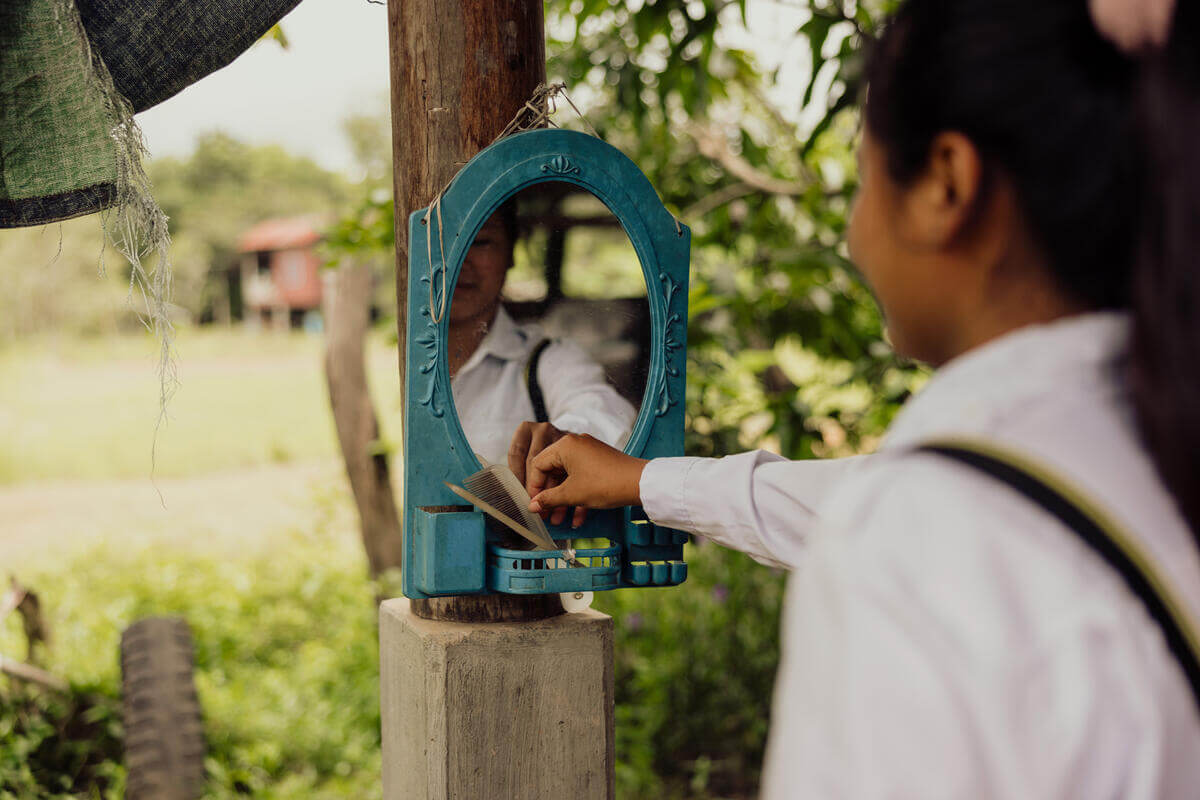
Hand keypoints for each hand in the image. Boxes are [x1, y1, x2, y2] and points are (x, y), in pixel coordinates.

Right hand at [527, 433, 647, 518]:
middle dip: (549, 497)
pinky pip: (582, 479)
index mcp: (565, 446)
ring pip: (568, 478)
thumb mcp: (572, 494)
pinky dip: (578, 496)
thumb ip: (548, 499)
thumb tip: (533, 505)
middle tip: (545, 514)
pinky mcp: (599, 463)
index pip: (538, 464)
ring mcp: (589, 453)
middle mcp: (576, 445)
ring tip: (559, 521)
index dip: (534, 487)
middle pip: (553, 472)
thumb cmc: (606, 484)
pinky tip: (578, 518)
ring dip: (563, 500)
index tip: (534, 504)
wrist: (640, 483)